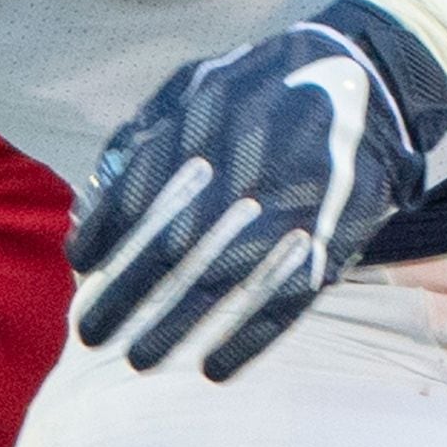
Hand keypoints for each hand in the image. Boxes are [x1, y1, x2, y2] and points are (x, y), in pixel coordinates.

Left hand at [66, 2, 446, 381]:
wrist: (366, 77)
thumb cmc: (264, 84)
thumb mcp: (199, 82)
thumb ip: (148, 127)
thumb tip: (98, 183)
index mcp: (204, 129)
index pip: (141, 191)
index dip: (107, 233)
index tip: (80, 267)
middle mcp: (243, 171)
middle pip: (173, 246)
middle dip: (127, 294)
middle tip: (91, 334)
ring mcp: (289, 206)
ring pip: (224, 280)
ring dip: (178, 326)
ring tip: (138, 360)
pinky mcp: (332, 236)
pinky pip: (287, 298)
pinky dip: (252, 339)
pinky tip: (217, 369)